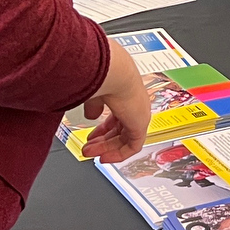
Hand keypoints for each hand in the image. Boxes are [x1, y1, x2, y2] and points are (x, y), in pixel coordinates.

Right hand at [79, 39, 151, 161]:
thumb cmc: (104, 75)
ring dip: (106, 148)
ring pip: (124, 139)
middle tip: (88, 148)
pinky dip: (118, 154)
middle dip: (102, 141)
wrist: (113, 71)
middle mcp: (136, 104)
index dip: (103, 129)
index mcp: (126, 94)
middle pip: (120, 130)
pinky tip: (105, 157)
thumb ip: (94, 105)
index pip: (117, 116)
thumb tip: (90, 116)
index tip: (92, 136)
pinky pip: (132, 146)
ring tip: (90, 153)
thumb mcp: (94, 93)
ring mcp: (140, 115)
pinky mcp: (141, 125)